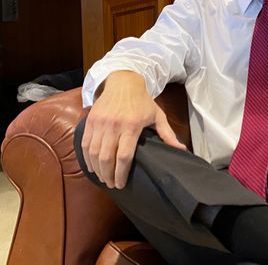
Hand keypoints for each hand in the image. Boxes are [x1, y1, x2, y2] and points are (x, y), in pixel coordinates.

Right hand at [80, 70, 185, 188]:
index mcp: (132, 125)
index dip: (121, 173)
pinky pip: (85, 144)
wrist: (123, 82)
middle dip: (108, 175)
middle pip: (106, 158)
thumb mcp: (158, 116)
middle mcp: (114, 125)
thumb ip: (168, 134)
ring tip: (103, 178)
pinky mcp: (91, 121)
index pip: (124, 155)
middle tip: (112, 184)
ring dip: (97, 169)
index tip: (121, 184)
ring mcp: (100, 122)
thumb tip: (182, 149)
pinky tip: (93, 167)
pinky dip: (87, 158)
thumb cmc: (142, 101)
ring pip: (94, 153)